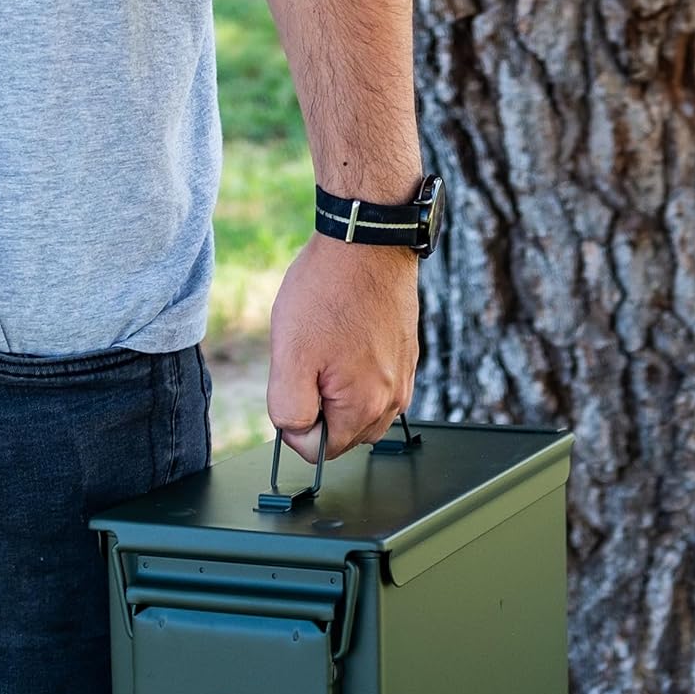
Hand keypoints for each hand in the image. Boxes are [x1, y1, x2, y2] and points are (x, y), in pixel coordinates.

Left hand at [267, 233, 419, 461]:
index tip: (293, 384)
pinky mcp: (405, 356)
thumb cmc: (327, 294)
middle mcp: (393, 399)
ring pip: (357, 408)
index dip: (295, 423)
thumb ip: (290, 410)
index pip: (320, 451)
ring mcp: (403, 377)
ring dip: (335, 388)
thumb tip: (298, 437)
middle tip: (308, 361)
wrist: (367, 243)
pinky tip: (343, 336)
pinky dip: (353, 369)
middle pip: (342, 433)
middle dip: (318, 407)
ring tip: (326, 345)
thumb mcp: (289, 357)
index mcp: (365, 408)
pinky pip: (373, 382)